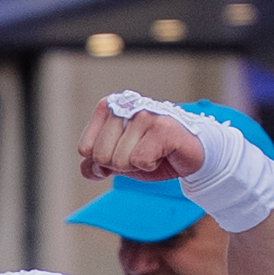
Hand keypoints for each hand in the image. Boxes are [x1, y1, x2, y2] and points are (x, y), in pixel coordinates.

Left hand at [75, 94, 201, 188]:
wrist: (188, 153)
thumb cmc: (152, 152)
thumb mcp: (118, 160)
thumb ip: (95, 163)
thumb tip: (90, 168)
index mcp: (110, 107)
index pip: (85, 149)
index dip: (101, 161)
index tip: (122, 153)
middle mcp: (125, 106)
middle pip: (101, 156)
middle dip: (120, 165)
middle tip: (139, 153)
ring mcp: (145, 115)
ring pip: (120, 160)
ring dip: (137, 165)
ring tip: (152, 152)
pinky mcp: (162, 128)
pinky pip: (140, 161)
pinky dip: (150, 165)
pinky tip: (162, 154)